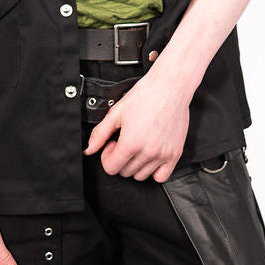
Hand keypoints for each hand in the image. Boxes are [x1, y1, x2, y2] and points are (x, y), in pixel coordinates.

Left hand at [84, 66, 191, 181]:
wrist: (170, 88)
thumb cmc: (146, 96)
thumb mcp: (116, 113)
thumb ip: (99, 134)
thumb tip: (89, 149)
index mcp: (131, 143)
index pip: (111, 168)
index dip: (107, 157)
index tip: (112, 145)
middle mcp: (147, 152)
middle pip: (125, 172)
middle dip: (120, 158)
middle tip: (125, 141)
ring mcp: (163, 155)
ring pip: (141, 176)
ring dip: (135, 165)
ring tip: (137, 146)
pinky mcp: (175, 154)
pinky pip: (162, 177)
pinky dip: (154, 171)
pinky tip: (150, 156)